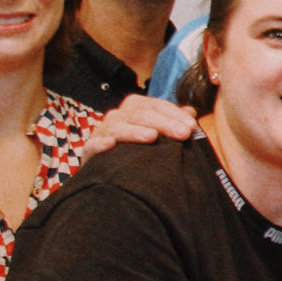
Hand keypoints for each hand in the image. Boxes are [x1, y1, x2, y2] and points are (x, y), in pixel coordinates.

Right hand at [82, 94, 196, 157]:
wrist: (110, 175)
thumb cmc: (139, 150)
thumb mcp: (157, 134)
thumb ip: (173, 122)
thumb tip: (191, 112)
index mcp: (134, 109)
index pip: (155, 105)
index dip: (174, 114)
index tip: (192, 127)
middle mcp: (117, 117)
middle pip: (140, 114)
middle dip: (164, 123)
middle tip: (184, 134)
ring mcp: (102, 133)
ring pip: (117, 126)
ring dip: (135, 131)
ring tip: (152, 137)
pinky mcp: (89, 151)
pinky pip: (92, 144)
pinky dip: (100, 143)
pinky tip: (111, 145)